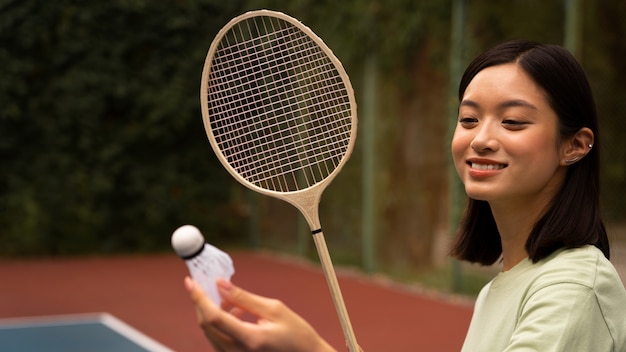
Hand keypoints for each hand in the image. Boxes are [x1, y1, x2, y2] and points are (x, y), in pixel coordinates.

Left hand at [185, 277, 336, 351]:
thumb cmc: (297, 334)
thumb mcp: (275, 309)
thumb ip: (244, 297)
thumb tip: (220, 284)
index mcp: (250, 340)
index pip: (213, 317)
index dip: (198, 298)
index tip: (190, 281)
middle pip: (207, 326)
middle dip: (203, 302)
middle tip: (208, 285)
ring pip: (211, 333)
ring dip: (214, 312)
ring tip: (232, 300)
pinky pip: (219, 340)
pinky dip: (221, 324)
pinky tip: (237, 313)